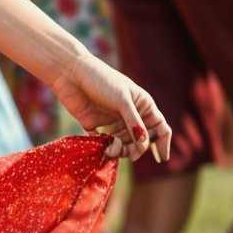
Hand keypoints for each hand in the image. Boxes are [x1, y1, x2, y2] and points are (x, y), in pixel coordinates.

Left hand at [48, 51, 170, 164]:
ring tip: (109, 149)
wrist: (70, 73)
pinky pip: (104, 144)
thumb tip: (145, 143)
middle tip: (128, 153)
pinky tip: (102, 147)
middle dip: (136, 149)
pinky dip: (105, 148)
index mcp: (142, 106)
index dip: (162, 143)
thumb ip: (134, 122)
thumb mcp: (122, 99)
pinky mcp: (95, 126)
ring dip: (120, 150)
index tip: (161, 158)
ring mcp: (113, 122)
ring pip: (123, 145)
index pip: (160, 128)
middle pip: (141, 141)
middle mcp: (130, 115)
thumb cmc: (101, 80)